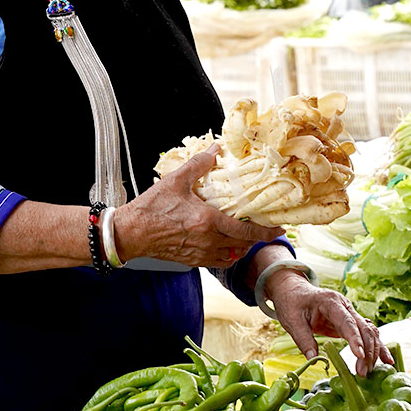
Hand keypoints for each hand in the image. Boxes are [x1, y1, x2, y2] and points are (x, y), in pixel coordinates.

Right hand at [115, 145, 282, 268]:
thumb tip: (216, 150)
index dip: (266, 232)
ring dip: (242, 246)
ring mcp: (200, 253)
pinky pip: (218, 261)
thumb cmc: (151, 208)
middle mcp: (207, 240)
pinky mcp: (192, 260)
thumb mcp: (175, 180)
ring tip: (246, 235)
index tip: (279, 229)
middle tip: (265, 229)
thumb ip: (199, 164)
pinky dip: (227, 254)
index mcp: (207, 221)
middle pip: (243, 244)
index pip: (246, 230)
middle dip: (257, 238)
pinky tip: (226, 244)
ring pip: (232, 255)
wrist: (130, 233)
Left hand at [267, 270, 390, 374]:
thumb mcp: (291, 320)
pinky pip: (367, 334)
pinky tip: (386, 361)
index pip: (347, 321)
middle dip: (367, 351)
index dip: (355, 339)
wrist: (293, 290)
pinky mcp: (351, 323)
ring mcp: (350, 314)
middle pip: (364, 328)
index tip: (359, 356)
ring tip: (369, 372)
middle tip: (362, 373)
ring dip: (373, 352)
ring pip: (370, 332)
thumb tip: (314, 360)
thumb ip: (303, 339)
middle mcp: (345, 306)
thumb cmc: (292, 303)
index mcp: (331, 301)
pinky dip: (376, 347)